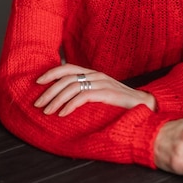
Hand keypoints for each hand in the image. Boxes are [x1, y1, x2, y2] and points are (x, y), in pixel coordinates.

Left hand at [34, 63, 155, 115]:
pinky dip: (70, 105)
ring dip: (56, 99)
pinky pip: (83, 96)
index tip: (37, 82)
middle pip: (66, 78)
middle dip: (49, 90)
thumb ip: (86, 93)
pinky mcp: (107, 93)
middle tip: (37, 104)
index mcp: (93, 74)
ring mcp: (102, 83)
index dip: (51, 73)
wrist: (146, 106)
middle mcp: (96, 75)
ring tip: (47, 111)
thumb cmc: (121, 104)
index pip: (68, 68)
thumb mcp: (101, 95)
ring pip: (72, 87)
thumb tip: (65, 100)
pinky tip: (62, 114)